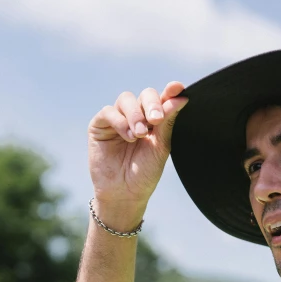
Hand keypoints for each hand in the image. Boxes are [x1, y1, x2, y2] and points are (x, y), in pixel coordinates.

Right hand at [87, 81, 187, 208]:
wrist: (125, 193)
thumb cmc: (144, 172)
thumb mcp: (160, 146)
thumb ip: (167, 121)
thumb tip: (181, 97)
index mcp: (154, 120)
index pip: (163, 99)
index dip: (170, 91)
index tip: (177, 88)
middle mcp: (136, 116)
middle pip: (145, 94)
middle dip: (152, 104)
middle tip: (156, 120)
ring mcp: (117, 119)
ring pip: (126, 99)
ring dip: (135, 115)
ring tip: (140, 135)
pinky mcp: (99, 125)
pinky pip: (109, 112)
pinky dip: (120, 121)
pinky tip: (129, 137)